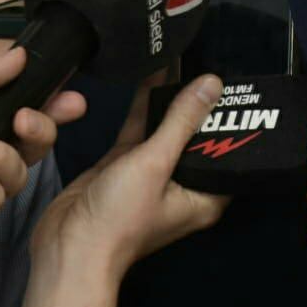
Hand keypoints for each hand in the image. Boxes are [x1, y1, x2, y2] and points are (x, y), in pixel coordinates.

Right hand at [31, 74, 228, 282]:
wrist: (69, 246)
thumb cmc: (118, 221)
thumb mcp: (155, 164)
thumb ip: (181, 122)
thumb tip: (211, 85)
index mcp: (203, 196)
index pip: (229, 153)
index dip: (233, 122)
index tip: (236, 87)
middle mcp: (180, 185)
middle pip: (197, 138)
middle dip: (199, 104)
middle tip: (206, 65)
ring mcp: (150, 175)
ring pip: (166, 130)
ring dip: (169, 100)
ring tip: (178, 60)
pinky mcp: (122, 167)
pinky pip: (139, 131)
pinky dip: (143, 107)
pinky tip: (147, 78)